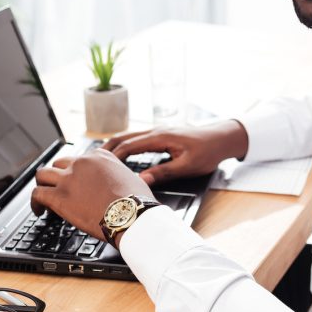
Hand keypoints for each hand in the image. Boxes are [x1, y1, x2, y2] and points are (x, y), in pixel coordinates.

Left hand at [30, 149, 153, 240]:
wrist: (131, 215)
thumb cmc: (136, 201)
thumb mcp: (131, 177)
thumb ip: (119, 175)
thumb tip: (120, 181)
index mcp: (99, 156)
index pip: (79, 159)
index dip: (74, 172)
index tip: (75, 182)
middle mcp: (82, 163)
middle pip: (59, 163)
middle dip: (57, 176)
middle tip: (58, 188)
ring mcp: (69, 179)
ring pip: (42, 174)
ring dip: (42, 185)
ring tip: (43, 198)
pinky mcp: (59, 197)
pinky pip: (37, 194)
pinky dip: (35, 202)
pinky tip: (39, 211)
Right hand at [102, 120, 248, 185]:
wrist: (223, 138)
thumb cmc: (208, 151)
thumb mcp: (187, 166)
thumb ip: (163, 172)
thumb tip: (142, 180)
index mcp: (161, 136)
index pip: (129, 145)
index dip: (112, 157)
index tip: (97, 168)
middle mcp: (157, 131)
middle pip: (124, 138)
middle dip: (106, 149)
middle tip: (89, 162)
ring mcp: (159, 131)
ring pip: (129, 137)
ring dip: (114, 147)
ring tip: (98, 160)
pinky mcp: (162, 135)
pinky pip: (138, 139)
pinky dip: (125, 146)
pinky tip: (120, 156)